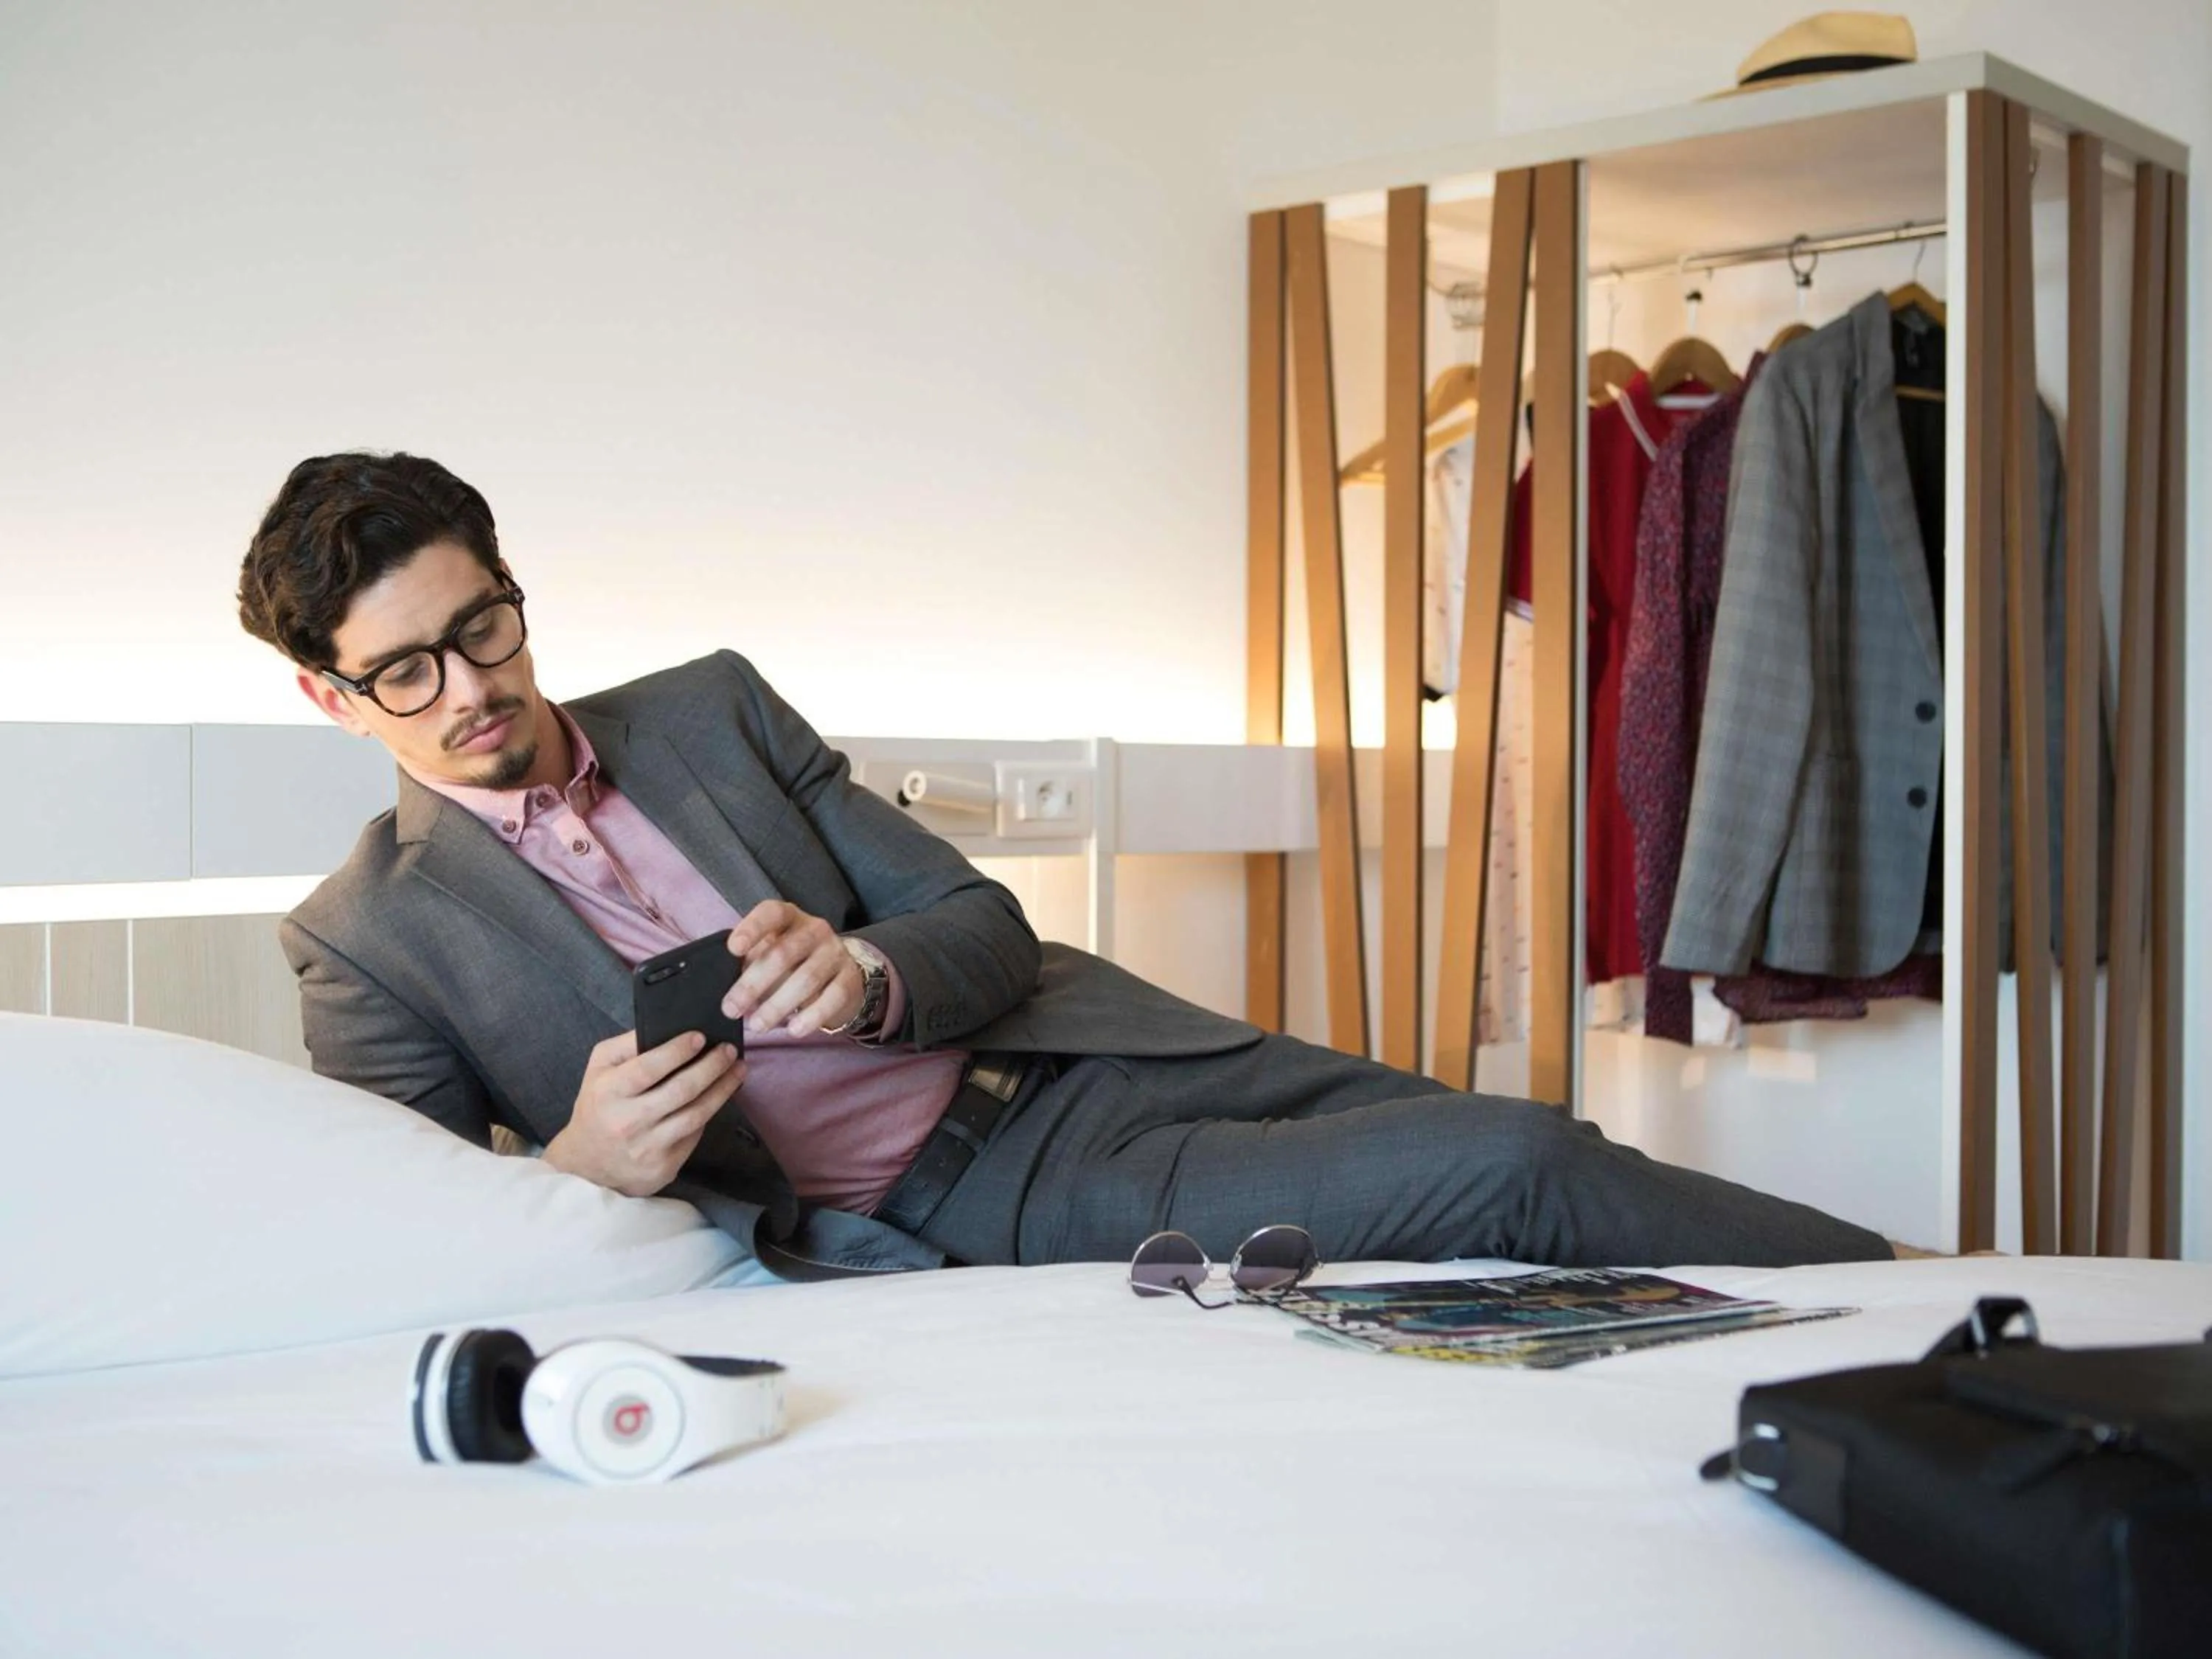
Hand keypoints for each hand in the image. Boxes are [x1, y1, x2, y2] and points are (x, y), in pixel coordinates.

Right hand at [542, 1030, 746, 1197]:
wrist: (589, 1166)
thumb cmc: (598, 1107)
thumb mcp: (600, 1070)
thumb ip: (627, 1045)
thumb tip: (668, 1027)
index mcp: (608, 1092)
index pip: (648, 1068)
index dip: (677, 1051)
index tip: (700, 1036)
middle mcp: (628, 1121)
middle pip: (680, 1091)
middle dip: (711, 1067)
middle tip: (729, 1050)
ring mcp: (648, 1147)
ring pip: (696, 1114)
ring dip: (723, 1089)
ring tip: (738, 1069)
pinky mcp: (665, 1165)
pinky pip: (695, 1133)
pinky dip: (711, 1111)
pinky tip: (722, 1094)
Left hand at [721, 900, 863, 1037]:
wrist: (841, 973)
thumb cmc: (794, 962)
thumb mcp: (771, 952)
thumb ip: (750, 962)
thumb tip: (725, 989)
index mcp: (790, 918)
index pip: (772, 913)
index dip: (752, 928)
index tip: (733, 949)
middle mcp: (815, 930)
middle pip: (783, 953)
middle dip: (753, 984)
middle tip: (731, 1009)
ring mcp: (836, 953)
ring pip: (806, 978)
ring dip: (777, 1005)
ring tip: (757, 1025)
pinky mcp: (850, 978)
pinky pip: (832, 998)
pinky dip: (811, 1016)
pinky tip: (794, 1030)